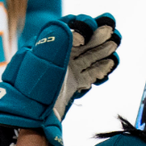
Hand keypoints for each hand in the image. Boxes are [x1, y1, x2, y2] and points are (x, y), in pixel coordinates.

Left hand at [0, 13, 121, 145]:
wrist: (30, 120)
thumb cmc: (32, 90)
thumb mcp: (41, 62)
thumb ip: (56, 42)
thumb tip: (73, 29)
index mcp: (48, 48)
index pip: (68, 29)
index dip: (83, 25)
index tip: (95, 28)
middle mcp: (57, 58)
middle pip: (81, 43)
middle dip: (98, 36)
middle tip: (113, 32)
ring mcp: (64, 73)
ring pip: (87, 58)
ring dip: (102, 51)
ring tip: (115, 46)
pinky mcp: (70, 86)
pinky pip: (88, 74)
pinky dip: (99, 69)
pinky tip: (110, 65)